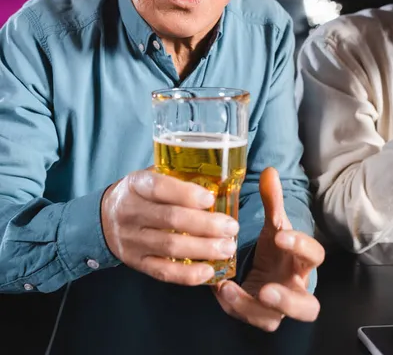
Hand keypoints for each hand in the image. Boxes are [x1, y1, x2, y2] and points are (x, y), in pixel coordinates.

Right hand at [101, 169, 238, 285]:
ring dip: (203, 248)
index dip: (186, 193)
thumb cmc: (139, 194)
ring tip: (227, 248)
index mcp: (136, 184)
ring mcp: (132, 239)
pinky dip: (187, 274)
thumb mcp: (149, 176)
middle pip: (170, 218)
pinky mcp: (135, 262)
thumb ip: (175, 177)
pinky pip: (162, 271)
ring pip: (170, 246)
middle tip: (231, 227)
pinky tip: (208, 271)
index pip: (159, 187)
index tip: (210, 198)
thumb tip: (215, 181)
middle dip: (205, 224)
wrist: (104, 219)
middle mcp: (131, 211)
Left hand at [214, 167, 324, 331]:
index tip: (280, 236)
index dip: (301, 246)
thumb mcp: (273, 225)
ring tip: (229, 289)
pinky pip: (248, 318)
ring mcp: (277, 307)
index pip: (314, 256)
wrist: (267, 272)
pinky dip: (233, 306)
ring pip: (274, 319)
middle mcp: (294, 288)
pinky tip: (219, 289)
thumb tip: (269, 171)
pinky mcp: (258, 315)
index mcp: (302, 262)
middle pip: (307, 307)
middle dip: (288, 301)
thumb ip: (272, 201)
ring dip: (250, 306)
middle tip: (267, 290)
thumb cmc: (275, 249)